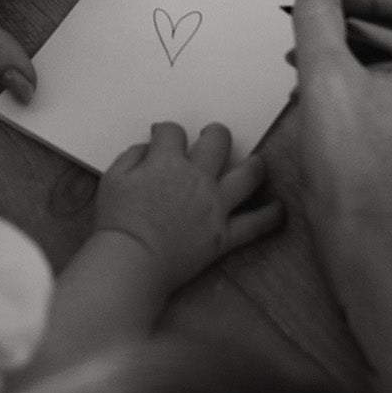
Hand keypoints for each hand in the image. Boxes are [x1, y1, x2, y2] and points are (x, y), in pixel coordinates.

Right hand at [94, 122, 282, 293]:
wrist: (132, 261)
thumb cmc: (118, 222)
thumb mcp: (113, 178)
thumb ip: (132, 156)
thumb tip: (147, 149)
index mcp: (168, 161)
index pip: (173, 132)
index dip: (166, 131)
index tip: (162, 136)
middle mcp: (198, 177)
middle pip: (219, 141)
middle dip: (215, 133)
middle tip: (212, 137)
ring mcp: (215, 206)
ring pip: (249, 175)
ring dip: (255, 165)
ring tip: (257, 162)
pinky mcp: (224, 235)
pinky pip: (256, 224)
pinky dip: (271, 215)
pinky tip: (278, 208)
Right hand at [278, 0, 391, 252]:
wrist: (359, 233)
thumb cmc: (352, 167)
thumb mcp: (326, 75)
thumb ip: (319, 14)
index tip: (325, 8)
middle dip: (351, 23)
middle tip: (311, 36)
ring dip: (349, 48)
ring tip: (307, 64)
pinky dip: (360, 72)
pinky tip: (321, 86)